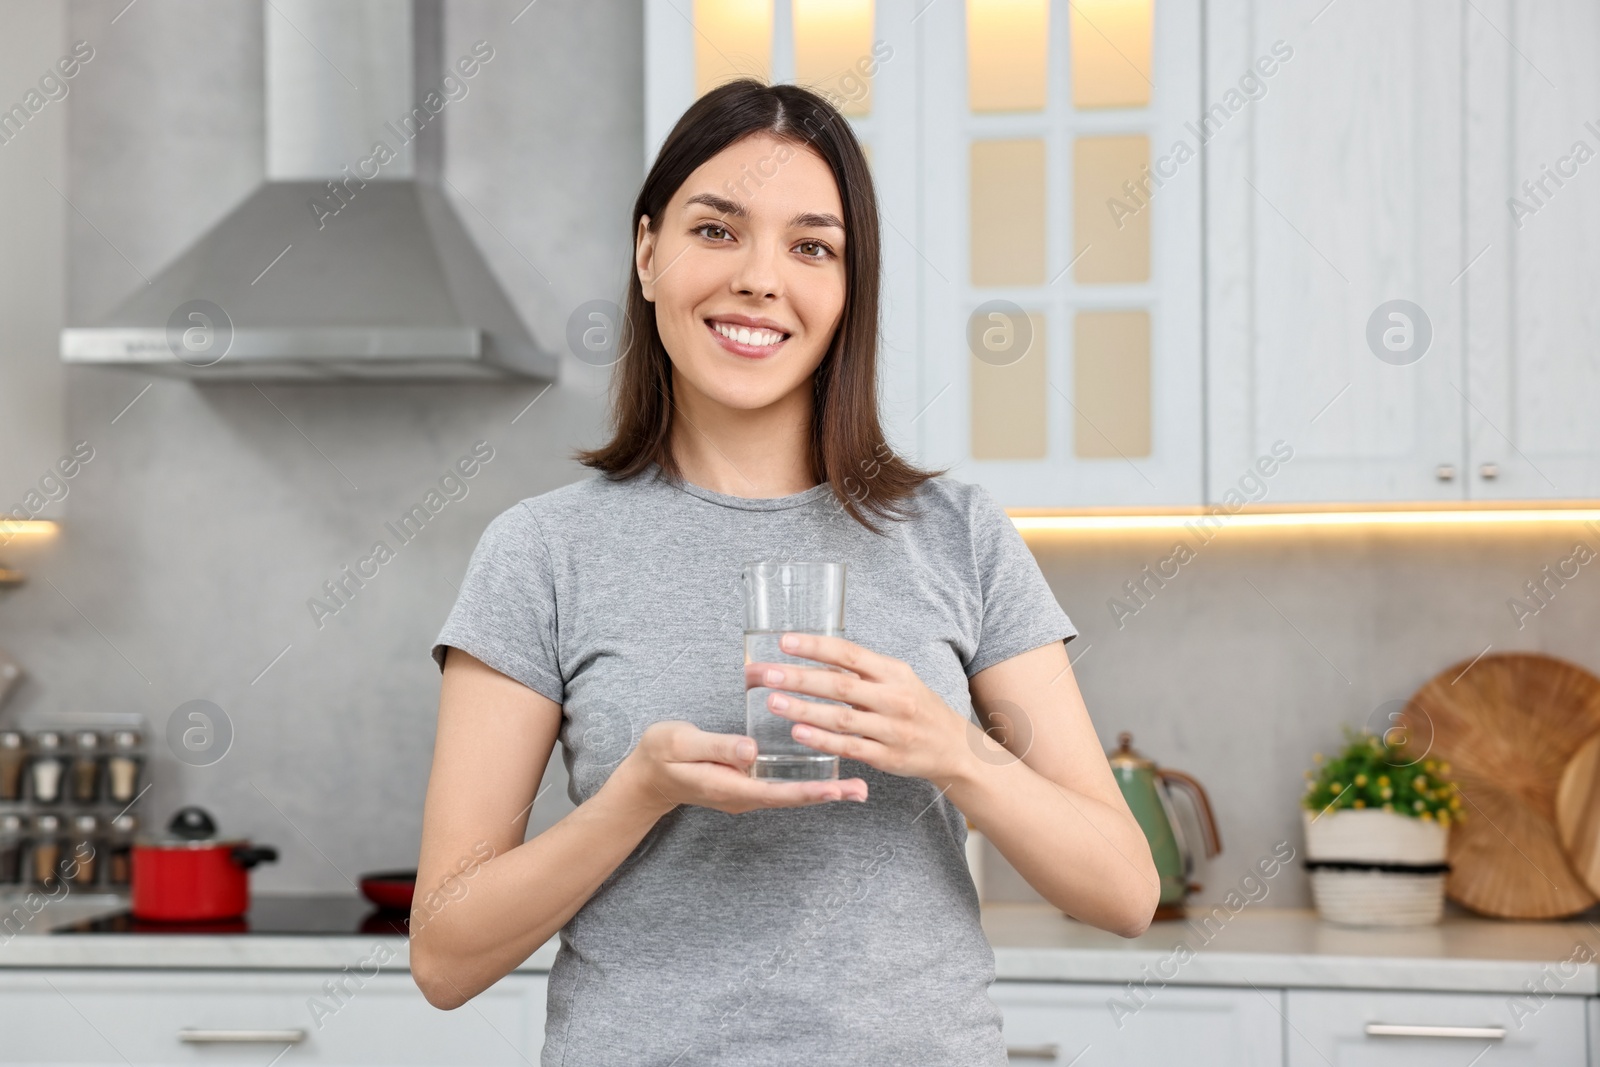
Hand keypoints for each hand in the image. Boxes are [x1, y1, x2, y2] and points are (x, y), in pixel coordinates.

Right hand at [616, 720, 867, 817]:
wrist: (645, 777)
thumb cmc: (660, 755)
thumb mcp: (682, 743)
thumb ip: (716, 747)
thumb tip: (751, 751)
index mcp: (730, 786)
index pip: (778, 791)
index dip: (810, 790)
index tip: (838, 789)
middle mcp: (744, 794)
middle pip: (792, 796)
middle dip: (827, 794)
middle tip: (861, 790)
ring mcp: (746, 791)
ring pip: (789, 792)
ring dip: (821, 789)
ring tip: (854, 786)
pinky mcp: (745, 783)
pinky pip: (781, 785)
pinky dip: (805, 781)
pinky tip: (823, 772)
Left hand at [752, 633, 973, 782]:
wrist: (955, 749)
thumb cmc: (918, 708)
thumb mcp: (899, 680)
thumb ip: (864, 671)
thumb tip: (817, 656)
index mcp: (894, 672)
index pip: (850, 653)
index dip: (816, 646)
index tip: (784, 641)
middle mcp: (894, 698)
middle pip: (840, 685)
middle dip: (799, 678)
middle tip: (766, 673)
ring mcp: (891, 729)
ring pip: (841, 718)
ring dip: (803, 709)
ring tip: (772, 701)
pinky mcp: (887, 757)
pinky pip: (849, 747)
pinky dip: (822, 739)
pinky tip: (797, 732)